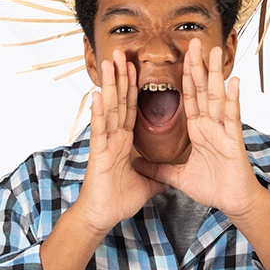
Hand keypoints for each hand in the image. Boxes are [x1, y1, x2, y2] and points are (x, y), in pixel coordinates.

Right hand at [73, 49, 165, 234]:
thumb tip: (171, 172)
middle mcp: (113, 137)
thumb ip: (157, 174)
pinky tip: (98, 94)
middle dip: (121, 76)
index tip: (135, 66)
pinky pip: (100, 129)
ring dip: (109, 84)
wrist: (102, 217)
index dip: (133, 87)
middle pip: (119, 101)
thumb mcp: (146, 184)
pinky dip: (99, 112)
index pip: (130, 108)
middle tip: (121, 53)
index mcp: (123, 141)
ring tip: (110, 63)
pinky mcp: (98, 153)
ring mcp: (104, 143)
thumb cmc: (118, 200)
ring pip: (108, 108)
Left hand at [132, 38, 263, 219]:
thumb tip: (137, 164)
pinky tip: (233, 81)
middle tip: (193, 41)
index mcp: (198, 130)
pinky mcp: (233, 141)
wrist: (233, 203)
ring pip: (217, 97)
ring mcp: (223, 131)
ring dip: (214, 74)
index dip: (183, 77)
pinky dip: (232, 99)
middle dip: (197, 66)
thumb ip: (159, 168)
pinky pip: (232, 117)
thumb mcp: (178, 177)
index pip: (189, 98)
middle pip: (202, 90)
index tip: (179, 56)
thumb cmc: (213, 188)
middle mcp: (211, 125)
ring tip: (212, 51)